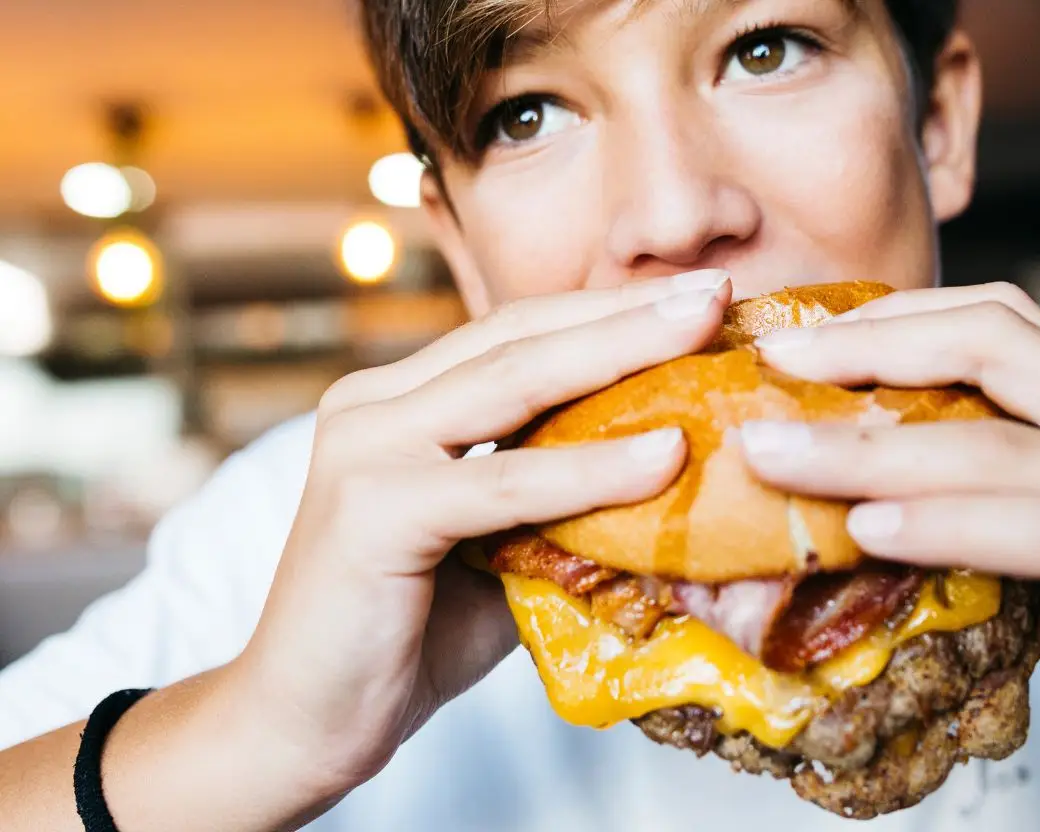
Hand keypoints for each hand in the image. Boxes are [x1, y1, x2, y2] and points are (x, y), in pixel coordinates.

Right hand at [233, 270, 731, 796]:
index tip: (699, 296)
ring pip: (513, 383)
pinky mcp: (372, 509)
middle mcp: (374, 404)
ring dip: (621, 351)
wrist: (302, 726)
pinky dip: (589, 469)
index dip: (609, 311)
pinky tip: (664, 455)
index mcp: (401, 401)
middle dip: (627, 310)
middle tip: (719, 286)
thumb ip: (562, 502)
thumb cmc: (411, 637)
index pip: (520, 334)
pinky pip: (503, 482)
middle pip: (521, 336)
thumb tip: (677, 477)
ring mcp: (365, 448)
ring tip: (706, 329)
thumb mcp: (503, 548)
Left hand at [738, 283, 1039, 830]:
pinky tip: (874, 529)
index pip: (998, 320)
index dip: (887, 318)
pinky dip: (950, 522)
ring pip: (1001, 438)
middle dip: (866, 347)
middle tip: (768, 362)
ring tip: (774, 452)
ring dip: (870, 445)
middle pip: (995, 339)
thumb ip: (988, 518)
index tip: (793, 338)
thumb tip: (855, 514)